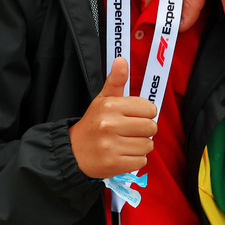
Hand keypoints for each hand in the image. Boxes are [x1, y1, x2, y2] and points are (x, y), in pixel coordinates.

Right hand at [69, 58, 157, 178]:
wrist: (73, 151)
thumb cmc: (93, 124)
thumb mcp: (102, 100)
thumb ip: (116, 81)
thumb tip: (121, 60)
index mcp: (110, 106)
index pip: (149, 109)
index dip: (145, 113)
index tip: (134, 117)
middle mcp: (110, 125)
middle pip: (151, 128)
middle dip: (144, 130)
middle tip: (130, 131)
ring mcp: (112, 146)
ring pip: (148, 146)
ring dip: (140, 146)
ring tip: (125, 143)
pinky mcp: (114, 164)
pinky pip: (141, 161)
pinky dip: (135, 160)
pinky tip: (123, 154)